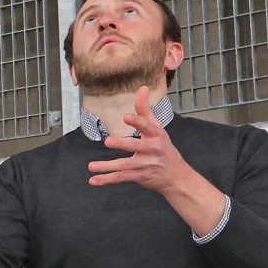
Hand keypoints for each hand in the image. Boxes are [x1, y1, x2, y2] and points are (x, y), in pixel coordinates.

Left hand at [88, 87, 226, 234]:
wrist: (176, 176)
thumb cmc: (163, 147)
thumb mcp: (156, 128)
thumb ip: (145, 110)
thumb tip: (142, 87)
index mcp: (157, 135)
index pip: (147, 126)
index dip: (138, 122)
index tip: (126, 116)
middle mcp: (152, 150)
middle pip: (136, 146)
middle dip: (122, 144)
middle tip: (108, 141)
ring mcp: (146, 164)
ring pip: (125, 165)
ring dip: (108, 166)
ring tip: (91, 166)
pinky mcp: (140, 176)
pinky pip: (121, 177)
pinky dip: (107, 179)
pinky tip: (93, 180)